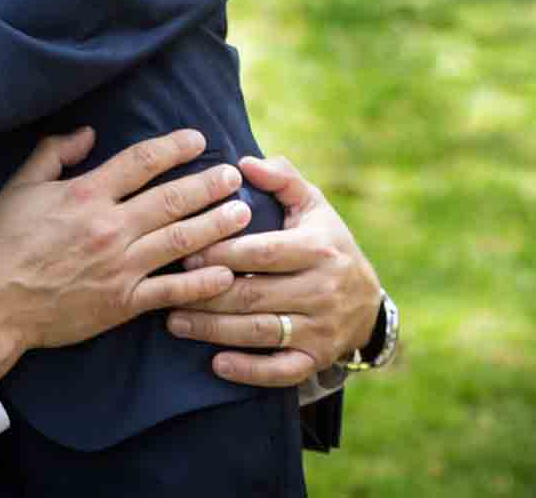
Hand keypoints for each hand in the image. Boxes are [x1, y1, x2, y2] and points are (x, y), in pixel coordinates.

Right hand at [0, 128, 252, 383]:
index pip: (141, 161)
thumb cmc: (5, 243)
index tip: (199, 140)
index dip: (173, 147)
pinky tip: (226, 272)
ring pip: (180, 241)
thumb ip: (53, 153)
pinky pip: (171, 290)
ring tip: (242, 214)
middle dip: (208, 185)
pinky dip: (201, 283)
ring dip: (216, 225)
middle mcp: (109, 227)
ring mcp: (120, 266)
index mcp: (86, 194)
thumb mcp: (21, 187)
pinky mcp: (123, 303)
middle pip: (171, 199)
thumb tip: (87, 132)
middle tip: (233, 177)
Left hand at [166, 156, 381, 387]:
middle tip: (166, 288)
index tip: (186, 251)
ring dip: (214, 330)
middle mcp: (322, 290)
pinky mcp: (317, 360)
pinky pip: (281, 371)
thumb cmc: (326, 242)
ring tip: (174, 322)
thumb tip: (244, 163)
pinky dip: (249, 370)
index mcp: (318, 249)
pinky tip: (216, 364)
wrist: (368, 301)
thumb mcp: (313, 205)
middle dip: (207, 293)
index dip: (222, 253)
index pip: (263, 252)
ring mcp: (321, 329)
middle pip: (254, 294)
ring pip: (260, 332)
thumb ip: (281, 179)